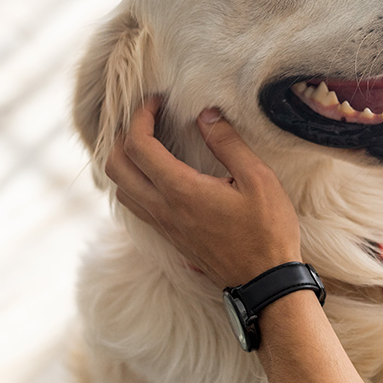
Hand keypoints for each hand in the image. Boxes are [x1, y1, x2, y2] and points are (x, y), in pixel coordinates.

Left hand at [105, 97, 301, 287]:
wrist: (265, 281)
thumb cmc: (268, 231)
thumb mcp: (259, 180)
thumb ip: (228, 144)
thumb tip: (205, 114)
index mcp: (181, 191)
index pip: (138, 146)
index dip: (140, 116)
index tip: (156, 100)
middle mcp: (163, 209)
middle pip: (115, 167)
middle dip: (122, 135)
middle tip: (146, 118)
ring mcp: (164, 226)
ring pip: (120, 189)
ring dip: (124, 160)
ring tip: (147, 142)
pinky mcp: (170, 236)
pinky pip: (136, 205)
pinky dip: (134, 182)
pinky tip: (157, 173)